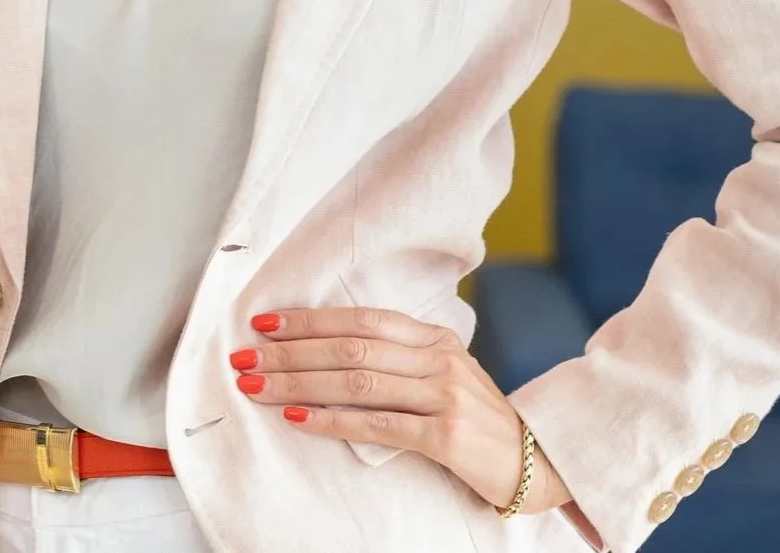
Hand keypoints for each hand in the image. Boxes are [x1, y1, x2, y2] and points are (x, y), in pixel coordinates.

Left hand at [228, 305, 573, 517]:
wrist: (535, 460)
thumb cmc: (475, 420)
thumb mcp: (442, 376)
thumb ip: (399, 360)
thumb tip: (330, 351)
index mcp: (433, 337)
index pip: (361, 318)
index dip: (310, 319)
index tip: (264, 323)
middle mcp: (437, 356)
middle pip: (351, 345)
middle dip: (291, 351)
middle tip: (244, 357)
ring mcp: (443, 393)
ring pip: (357, 380)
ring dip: (299, 382)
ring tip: (257, 386)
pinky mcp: (445, 434)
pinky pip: (376, 423)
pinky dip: (331, 418)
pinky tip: (297, 415)